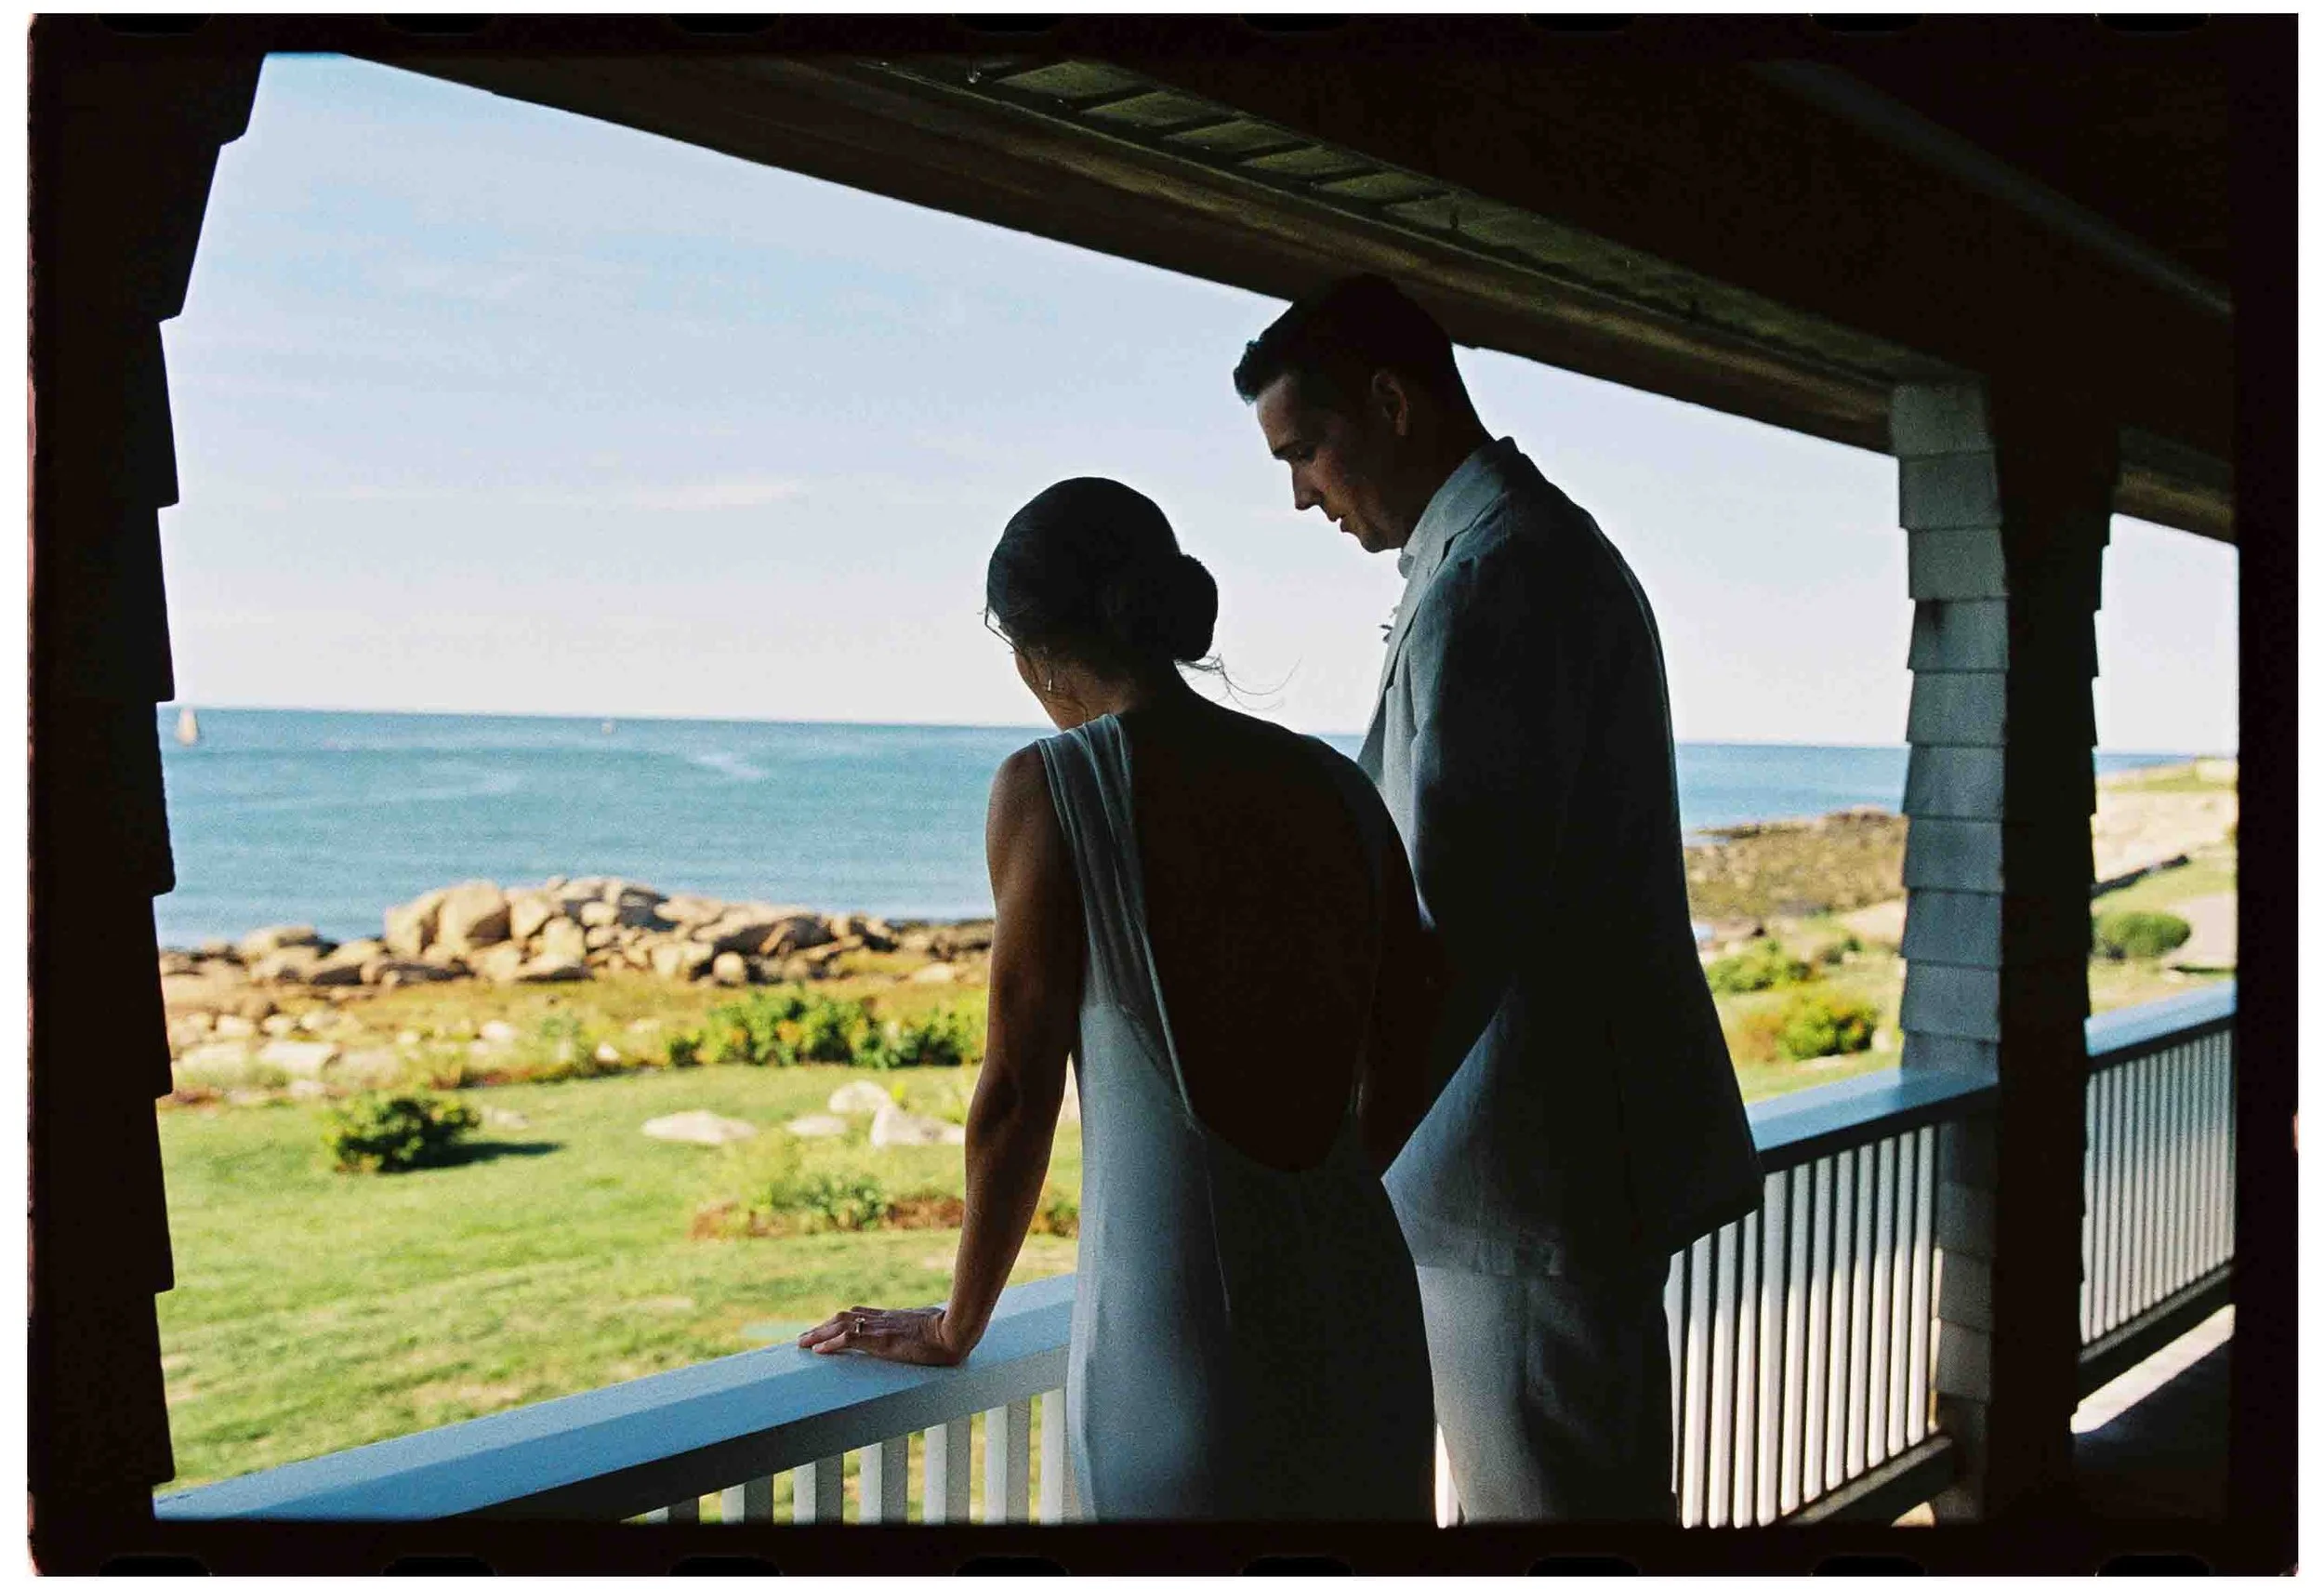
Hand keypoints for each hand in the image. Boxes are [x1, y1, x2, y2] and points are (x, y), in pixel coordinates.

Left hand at [797, 1305, 968, 1365]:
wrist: (956, 1332)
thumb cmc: (953, 1329)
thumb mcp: (934, 1326)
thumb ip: (925, 1327)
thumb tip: (931, 1332)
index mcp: (894, 1317)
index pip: (860, 1314)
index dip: (840, 1320)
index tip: (827, 1326)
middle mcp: (883, 1319)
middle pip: (844, 1317)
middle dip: (822, 1327)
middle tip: (804, 1338)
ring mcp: (881, 1328)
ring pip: (841, 1326)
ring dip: (819, 1334)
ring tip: (802, 1343)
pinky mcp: (882, 1340)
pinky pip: (849, 1339)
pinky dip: (831, 1344)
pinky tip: (818, 1351)